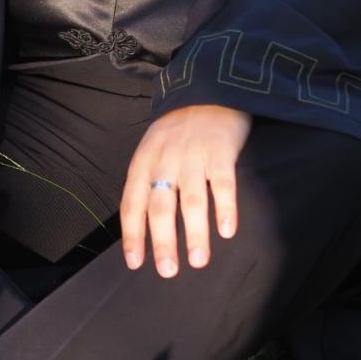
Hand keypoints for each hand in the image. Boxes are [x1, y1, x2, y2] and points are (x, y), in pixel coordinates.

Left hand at [120, 105, 251, 278]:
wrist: (208, 87)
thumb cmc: (179, 128)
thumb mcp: (153, 147)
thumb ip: (149, 179)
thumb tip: (146, 226)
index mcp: (144, 160)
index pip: (132, 203)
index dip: (132, 235)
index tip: (135, 263)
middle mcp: (165, 159)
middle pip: (161, 207)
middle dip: (163, 242)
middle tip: (168, 271)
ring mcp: (193, 154)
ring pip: (192, 201)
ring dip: (195, 234)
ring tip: (199, 261)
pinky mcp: (220, 150)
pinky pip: (223, 184)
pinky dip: (225, 209)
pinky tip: (227, 231)